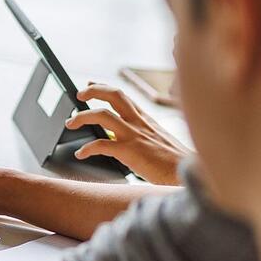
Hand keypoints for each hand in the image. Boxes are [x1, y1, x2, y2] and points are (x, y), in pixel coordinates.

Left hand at [65, 82, 191, 184]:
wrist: (190, 175)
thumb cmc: (178, 164)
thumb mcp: (162, 143)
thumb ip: (146, 138)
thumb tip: (129, 141)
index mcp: (147, 120)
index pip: (124, 97)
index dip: (105, 88)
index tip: (90, 84)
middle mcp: (140, 123)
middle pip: (114, 95)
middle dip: (93, 91)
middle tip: (79, 94)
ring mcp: (135, 136)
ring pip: (102, 116)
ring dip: (82, 117)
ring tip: (71, 122)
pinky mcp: (131, 152)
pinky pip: (102, 145)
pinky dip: (87, 149)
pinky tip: (81, 154)